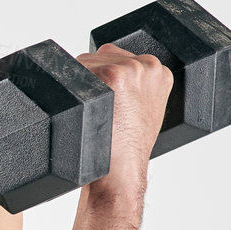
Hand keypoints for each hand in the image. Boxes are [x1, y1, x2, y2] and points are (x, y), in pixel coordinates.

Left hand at [72, 42, 173, 199]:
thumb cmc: (126, 148)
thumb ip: (136, 88)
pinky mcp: (115, 75)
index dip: (102, 79)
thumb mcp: (144, 113)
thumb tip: (109, 77)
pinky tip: (83, 110)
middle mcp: (149, 66)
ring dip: (78, 85)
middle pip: (99, 57)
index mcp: (160, 72)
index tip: (104, 102)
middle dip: (90, 80)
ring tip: (91, 113)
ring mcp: (133, 69)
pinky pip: (76, 71)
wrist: (122, 172)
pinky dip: (70, 89)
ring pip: (85, 62)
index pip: (118, 58)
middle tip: (97, 112)